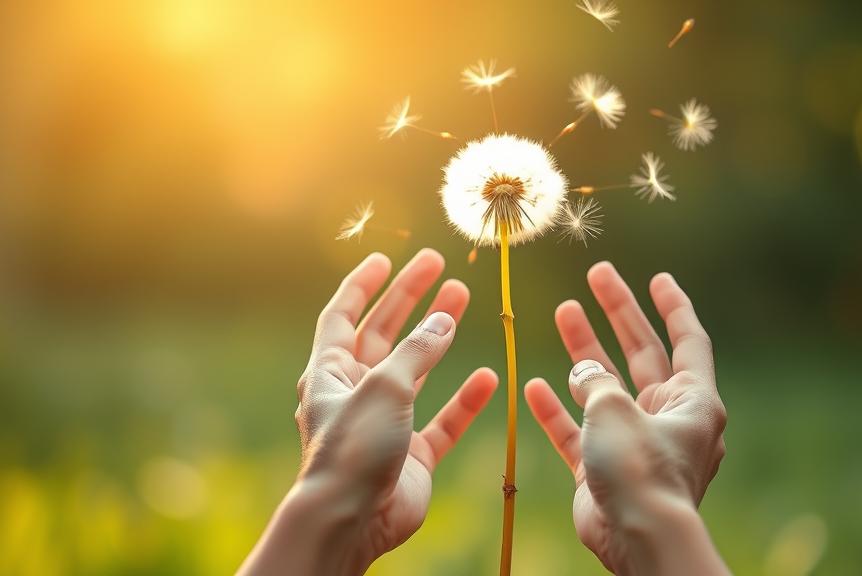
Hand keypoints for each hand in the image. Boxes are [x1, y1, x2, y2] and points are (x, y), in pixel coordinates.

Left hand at [238, 249, 497, 575]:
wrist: (353, 520)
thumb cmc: (353, 448)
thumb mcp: (384, 386)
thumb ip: (417, 350)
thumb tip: (444, 318)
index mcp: (329, 373)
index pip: (342, 316)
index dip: (362, 285)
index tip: (385, 257)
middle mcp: (355, 393)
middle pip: (383, 333)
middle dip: (408, 298)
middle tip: (436, 265)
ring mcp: (386, 423)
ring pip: (416, 369)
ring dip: (438, 337)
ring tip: (462, 299)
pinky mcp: (412, 454)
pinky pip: (443, 419)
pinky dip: (464, 400)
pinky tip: (489, 379)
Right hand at [525, 262, 727, 575]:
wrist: (636, 540)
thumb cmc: (640, 470)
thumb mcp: (617, 409)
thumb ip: (597, 381)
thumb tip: (582, 371)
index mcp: (691, 400)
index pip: (687, 339)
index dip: (673, 306)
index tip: (657, 277)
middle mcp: (667, 417)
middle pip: (642, 353)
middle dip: (619, 314)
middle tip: (597, 276)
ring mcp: (635, 443)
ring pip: (606, 387)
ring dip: (584, 353)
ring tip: (562, 313)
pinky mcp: (605, 470)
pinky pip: (579, 430)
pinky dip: (558, 410)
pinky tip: (533, 387)